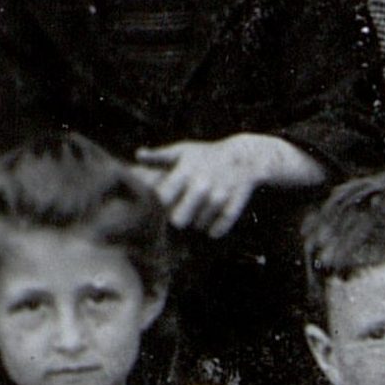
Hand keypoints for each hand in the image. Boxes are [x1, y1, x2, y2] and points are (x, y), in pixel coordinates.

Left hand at [140, 135, 310, 237]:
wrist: (246, 157)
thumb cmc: (206, 155)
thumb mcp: (183, 151)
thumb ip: (159, 157)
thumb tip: (137, 155)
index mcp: (185, 171)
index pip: (161, 199)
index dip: (160, 203)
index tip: (164, 200)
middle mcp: (202, 185)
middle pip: (178, 221)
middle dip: (177, 218)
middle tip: (181, 210)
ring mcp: (219, 198)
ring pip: (197, 227)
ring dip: (196, 221)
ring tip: (200, 208)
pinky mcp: (233, 209)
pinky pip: (215, 232)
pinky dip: (213, 229)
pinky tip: (213, 216)